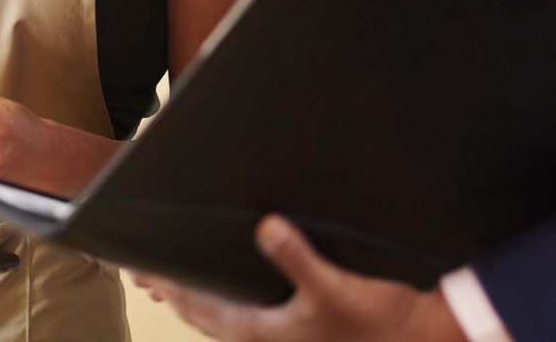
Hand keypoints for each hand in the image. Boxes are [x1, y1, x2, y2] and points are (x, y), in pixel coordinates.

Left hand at [133, 216, 469, 341]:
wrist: (422, 341)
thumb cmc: (380, 321)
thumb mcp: (337, 286)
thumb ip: (297, 257)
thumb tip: (266, 225)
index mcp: (256, 330)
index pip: (193, 299)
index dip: (162, 279)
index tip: (133, 262)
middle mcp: (258, 340)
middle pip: (197, 310)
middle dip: (169, 288)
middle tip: (138, 269)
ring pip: (216, 320)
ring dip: (190, 300)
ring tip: (168, 283)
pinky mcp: (291, 338)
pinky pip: (238, 324)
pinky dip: (218, 309)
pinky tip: (223, 301)